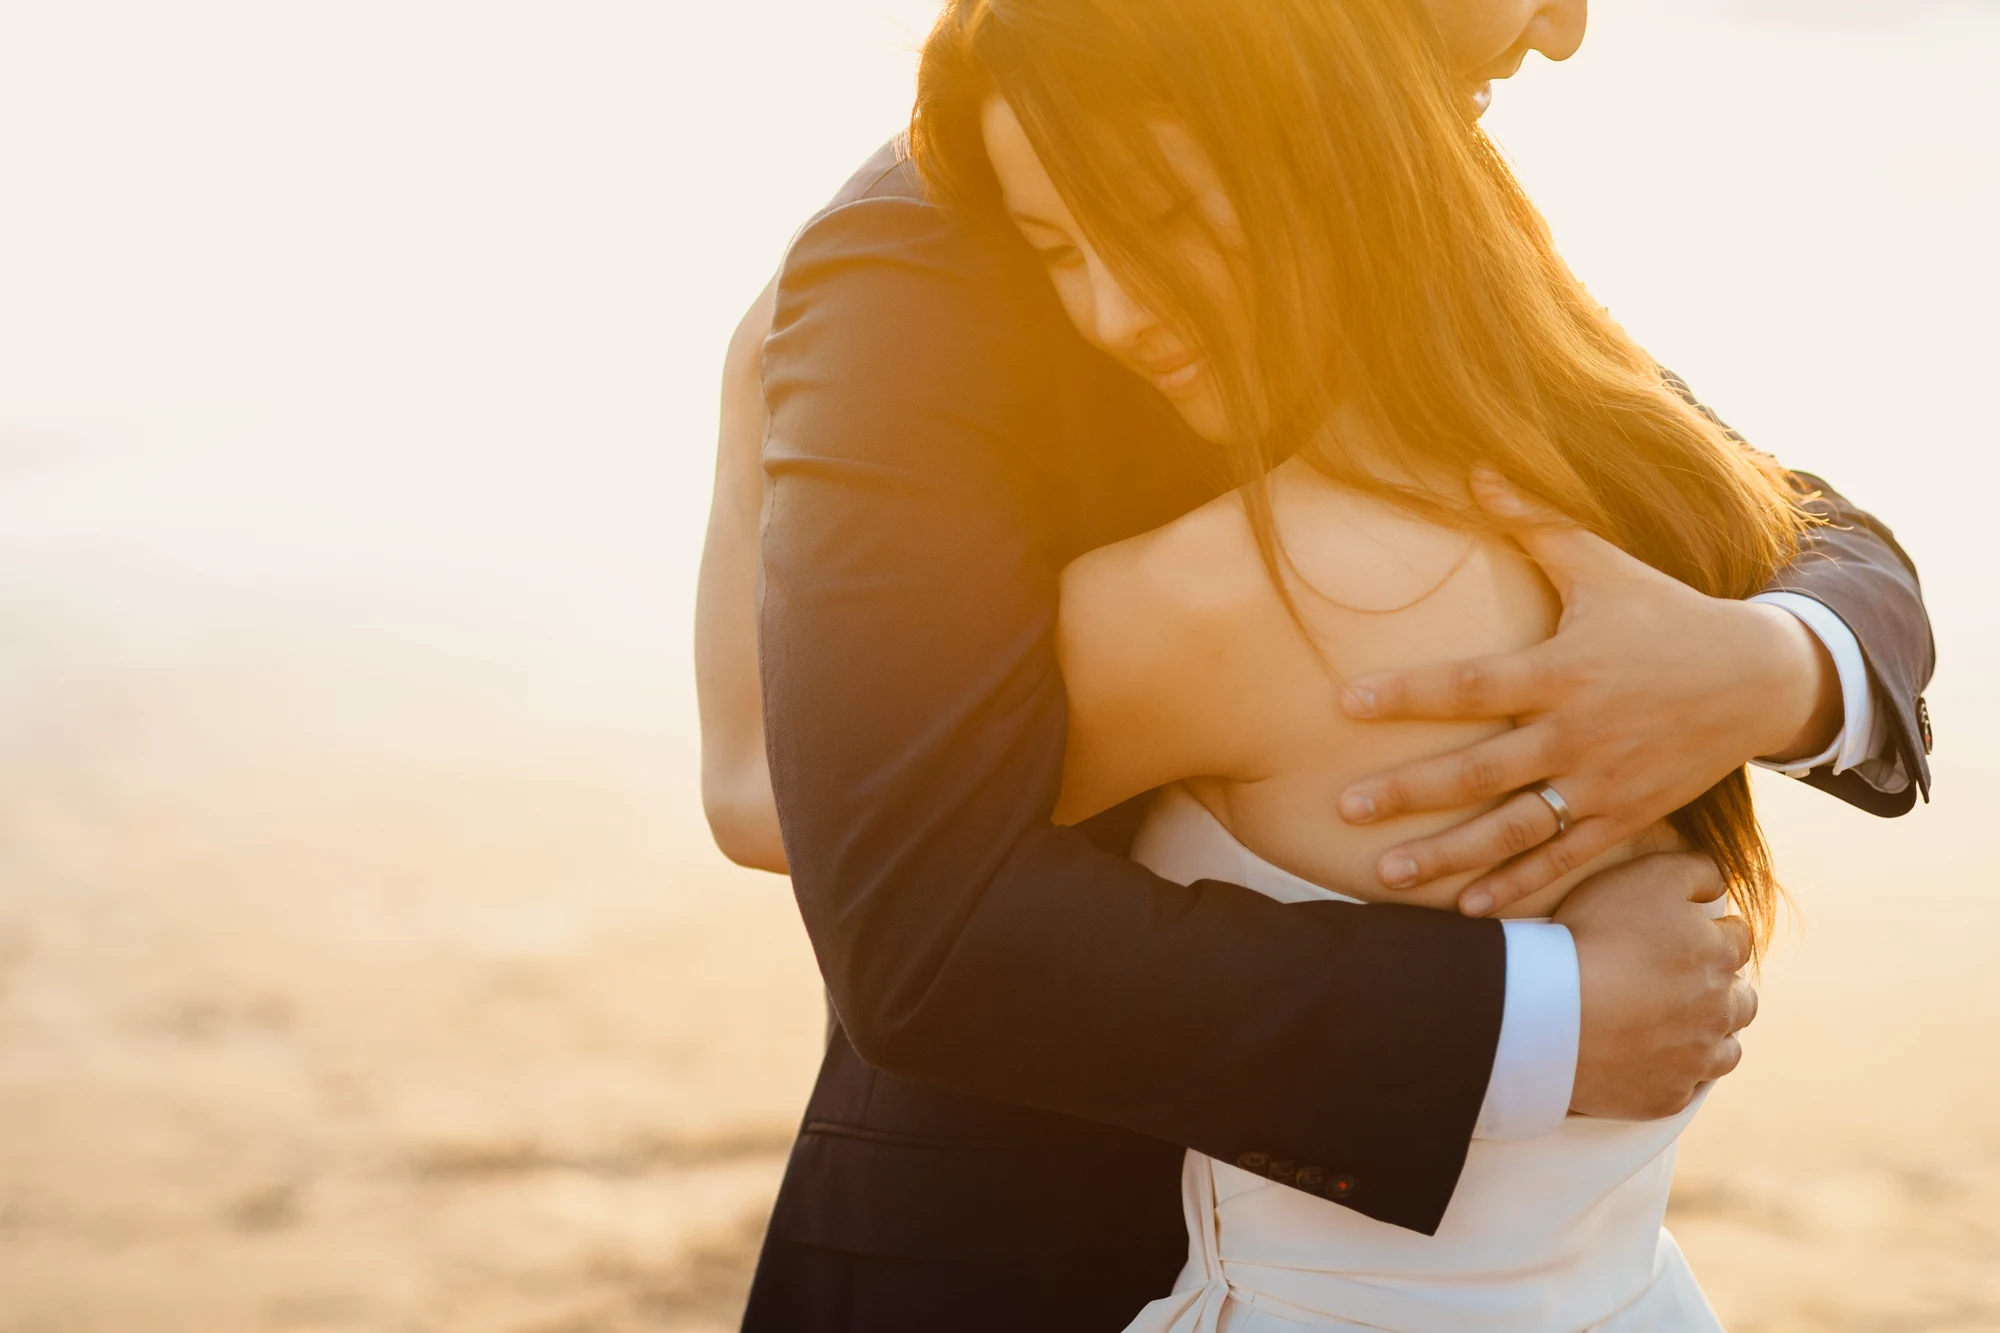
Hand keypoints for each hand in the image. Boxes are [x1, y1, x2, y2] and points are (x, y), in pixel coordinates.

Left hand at [1336, 469, 1838, 915]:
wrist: (1759, 678)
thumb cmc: (1666, 614)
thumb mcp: (1602, 564)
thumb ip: (1533, 523)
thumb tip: (1473, 469)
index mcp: (1564, 669)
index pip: (1471, 685)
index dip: (1407, 694)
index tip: (1344, 702)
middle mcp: (1579, 732)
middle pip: (1482, 770)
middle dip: (1410, 791)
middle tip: (1344, 806)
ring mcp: (1604, 782)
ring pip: (1516, 829)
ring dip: (1450, 856)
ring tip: (1386, 875)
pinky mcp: (1627, 817)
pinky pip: (1564, 858)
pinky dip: (1518, 885)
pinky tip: (1466, 907)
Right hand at [1558, 852, 1757, 1118]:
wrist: (1551, 1012)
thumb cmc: (1597, 937)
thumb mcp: (1649, 876)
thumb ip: (1697, 871)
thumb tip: (1720, 882)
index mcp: (1720, 955)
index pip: (1737, 938)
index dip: (1710, 931)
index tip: (1681, 935)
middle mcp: (1720, 1011)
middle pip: (1740, 999)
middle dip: (1719, 989)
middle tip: (1677, 983)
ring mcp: (1696, 1060)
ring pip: (1723, 1050)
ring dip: (1706, 1036)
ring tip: (1670, 1027)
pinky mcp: (1667, 1097)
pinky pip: (1682, 1087)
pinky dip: (1670, 1074)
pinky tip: (1643, 1060)